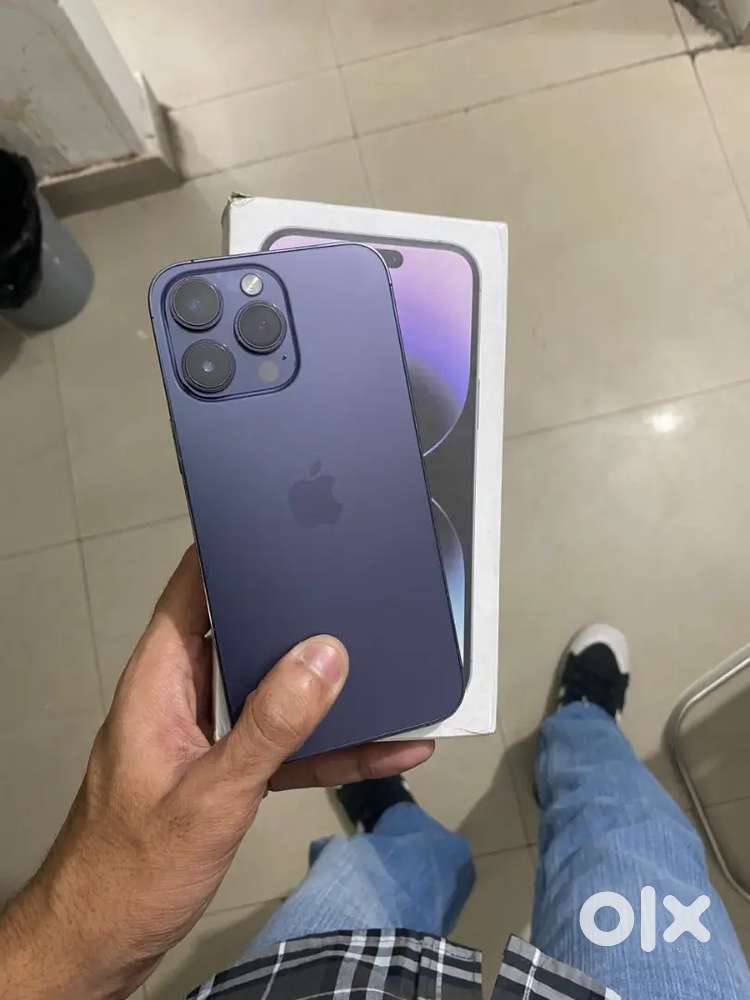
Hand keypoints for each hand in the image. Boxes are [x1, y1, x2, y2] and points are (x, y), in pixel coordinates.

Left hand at [0, 547, 433, 998]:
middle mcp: (184, 694)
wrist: (107, 942)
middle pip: (244, 630)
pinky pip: (290, 746)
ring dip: (328, 685)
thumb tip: (326, 655)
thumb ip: (271, 725)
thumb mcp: (213, 792)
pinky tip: (388, 748)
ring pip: (276, 690)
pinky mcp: (231, 772)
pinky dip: (333, 746)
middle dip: (296, 609)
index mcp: (160, 678)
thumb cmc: (132, 866)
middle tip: (353, 582)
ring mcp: (210, 734)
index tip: (284, 524)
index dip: (230, 549)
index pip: (193, 589)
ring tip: (388, 665)